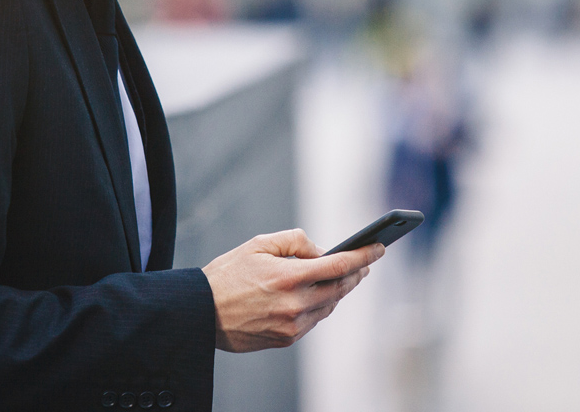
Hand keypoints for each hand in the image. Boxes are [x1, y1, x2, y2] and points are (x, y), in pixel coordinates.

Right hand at [201, 229, 382, 352]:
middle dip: (355, 274)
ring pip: (328, 307)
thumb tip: (320, 250)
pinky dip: (320, 307)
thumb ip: (295, 241)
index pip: (339, 265)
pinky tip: (320, 296)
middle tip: (364, 263)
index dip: (363, 256)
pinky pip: (313, 321)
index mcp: (288, 277)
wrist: (200, 312)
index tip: (379, 248)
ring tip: (343, 277)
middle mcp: (294, 304)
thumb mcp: (259, 244)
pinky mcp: (285, 339)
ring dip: (339, 291)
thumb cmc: (227, 274)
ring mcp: (291, 325)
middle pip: (340, 288)